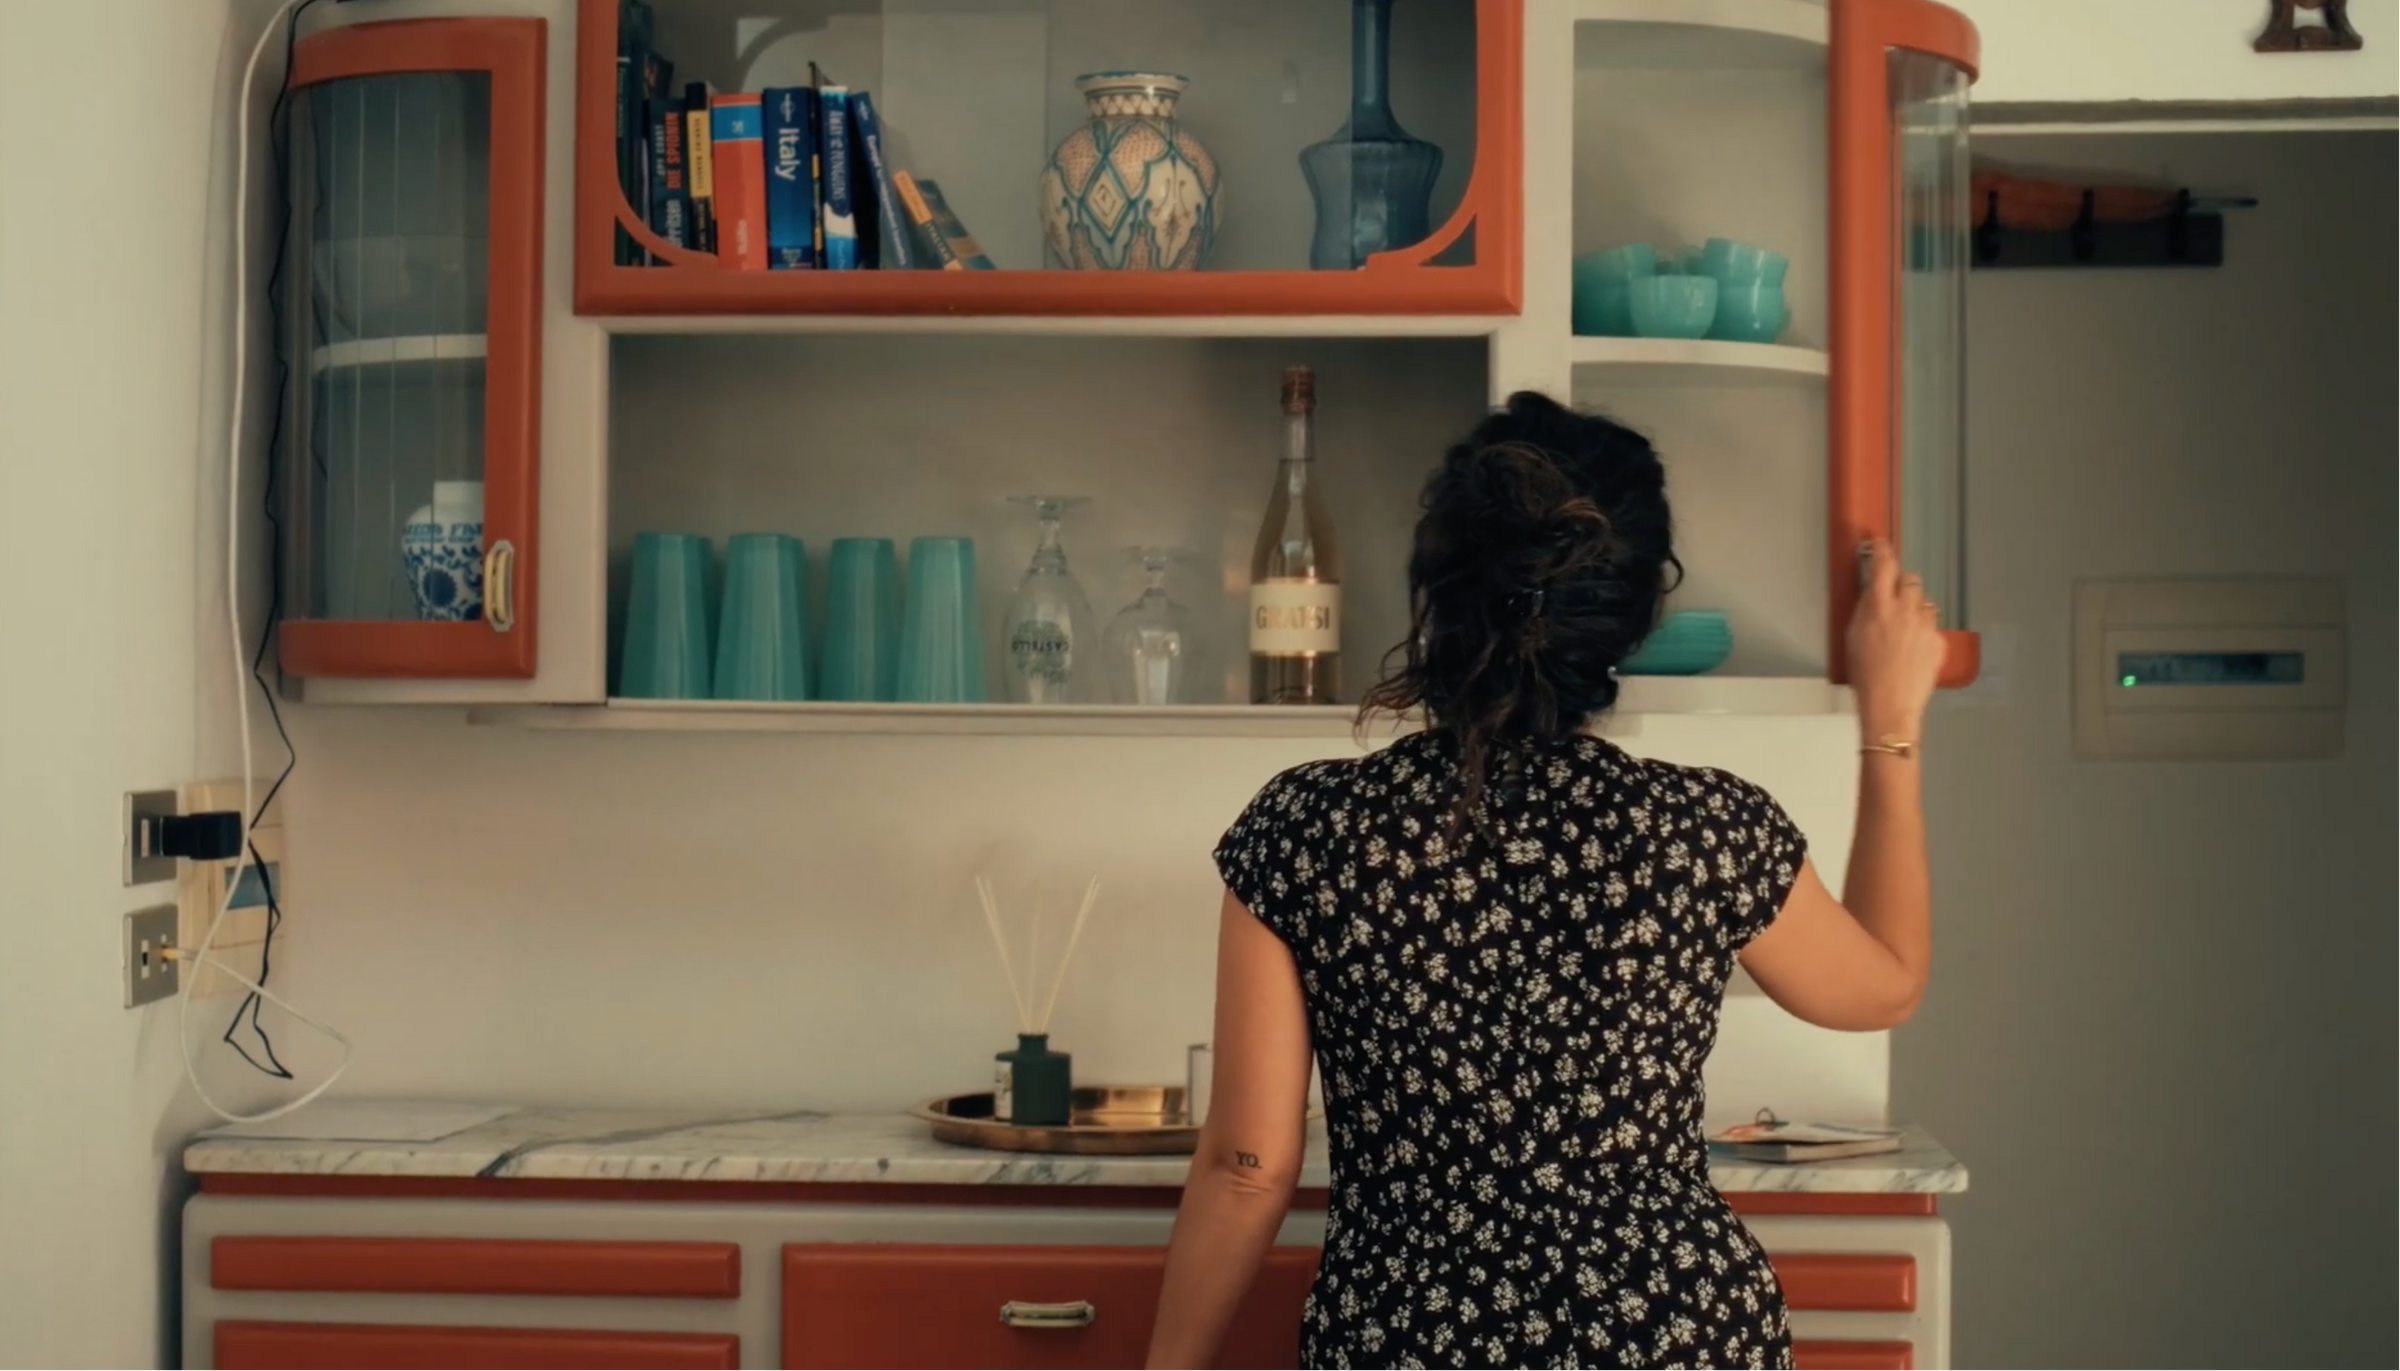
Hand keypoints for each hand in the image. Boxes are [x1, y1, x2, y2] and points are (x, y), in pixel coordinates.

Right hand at [1847, 540, 1944, 735]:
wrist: (1890, 703)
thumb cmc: (1865, 674)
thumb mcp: (1853, 636)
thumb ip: (1865, 610)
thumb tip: (1872, 594)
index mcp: (1878, 606)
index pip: (1883, 565)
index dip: (1882, 550)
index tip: (1880, 544)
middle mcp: (1905, 609)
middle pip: (1910, 579)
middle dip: (1902, 583)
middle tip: (1893, 597)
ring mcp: (1925, 624)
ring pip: (1924, 602)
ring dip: (1914, 608)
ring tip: (1903, 630)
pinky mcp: (1939, 640)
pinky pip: (1932, 626)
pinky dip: (1923, 632)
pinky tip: (1912, 650)